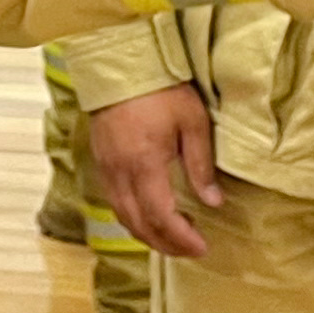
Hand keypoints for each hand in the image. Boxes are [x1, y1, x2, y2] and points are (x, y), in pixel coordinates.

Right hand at [88, 85, 220, 257]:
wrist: (120, 62)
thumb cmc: (162, 89)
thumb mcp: (193, 122)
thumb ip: (201, 165)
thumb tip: (213, 202)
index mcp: (144, 164)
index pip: (160, 216)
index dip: (181, 239)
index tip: (201, 248)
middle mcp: (119, 173)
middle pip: (138, 225)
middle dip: (165, 244)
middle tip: (191, 250)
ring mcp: (105, 169)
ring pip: (123, 217)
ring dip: (148, 234)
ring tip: (174, 238)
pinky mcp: (100, 162)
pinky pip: (115, 202)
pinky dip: (134, 218)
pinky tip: (151, 215)